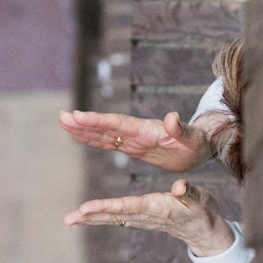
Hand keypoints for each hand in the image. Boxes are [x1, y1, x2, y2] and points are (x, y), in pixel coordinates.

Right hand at [58, 107, 210, 172]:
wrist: (200, 144)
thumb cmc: (198, 142)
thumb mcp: (193, 137)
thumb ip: (181, 128)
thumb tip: (171, 117)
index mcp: (147, 130)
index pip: (118, 124)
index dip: (98, 121)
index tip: (78, 116)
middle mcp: (136, 132)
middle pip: (105, 127)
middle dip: (84, 123)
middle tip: (62, 117)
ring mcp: (133, 139)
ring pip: (103, 134)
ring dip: (83, 129)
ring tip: (63, 122)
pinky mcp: (133, 146)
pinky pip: (109, 142)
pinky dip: (92, 139)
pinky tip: (79, 135)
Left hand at [62, 179, 234, 257]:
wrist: (203, 231)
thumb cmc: (202, 212)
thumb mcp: (201, 200)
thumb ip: (190, 193)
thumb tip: (179, 186)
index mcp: (156, 208)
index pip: (128, 207)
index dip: (107, 207)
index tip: (87, 208)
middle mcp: (144, 215)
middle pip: (113, 215)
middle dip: (91, 216)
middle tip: (68, 219)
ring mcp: (140, 218)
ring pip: (111, 217)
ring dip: (89, 218)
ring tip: (69, 219)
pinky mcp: (139, 218)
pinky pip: (115, 217)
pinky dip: (98, 215)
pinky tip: (84, 217)